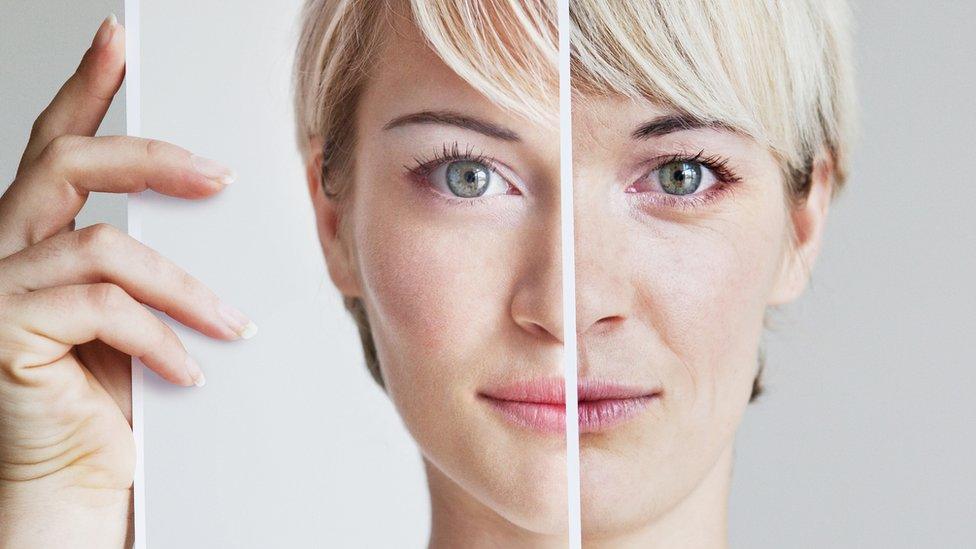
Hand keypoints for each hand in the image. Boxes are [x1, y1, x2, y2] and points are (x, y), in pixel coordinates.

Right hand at [0, 15, 254, 546]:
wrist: (80, 481)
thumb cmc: (113, 400)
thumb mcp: (141, 315)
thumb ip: (153, 263)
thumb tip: (215, 211)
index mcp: (36, 236)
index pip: (59, 145)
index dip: (86, 88)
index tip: (118, 41)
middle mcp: (4, 249)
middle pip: (66, 163)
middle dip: (149, 157)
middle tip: (218, 175)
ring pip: (102, 246)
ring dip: (183, 285)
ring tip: (231, 324)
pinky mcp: (4, 334)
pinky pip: (101, 308)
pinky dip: (158, 336)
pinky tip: (188, 368)